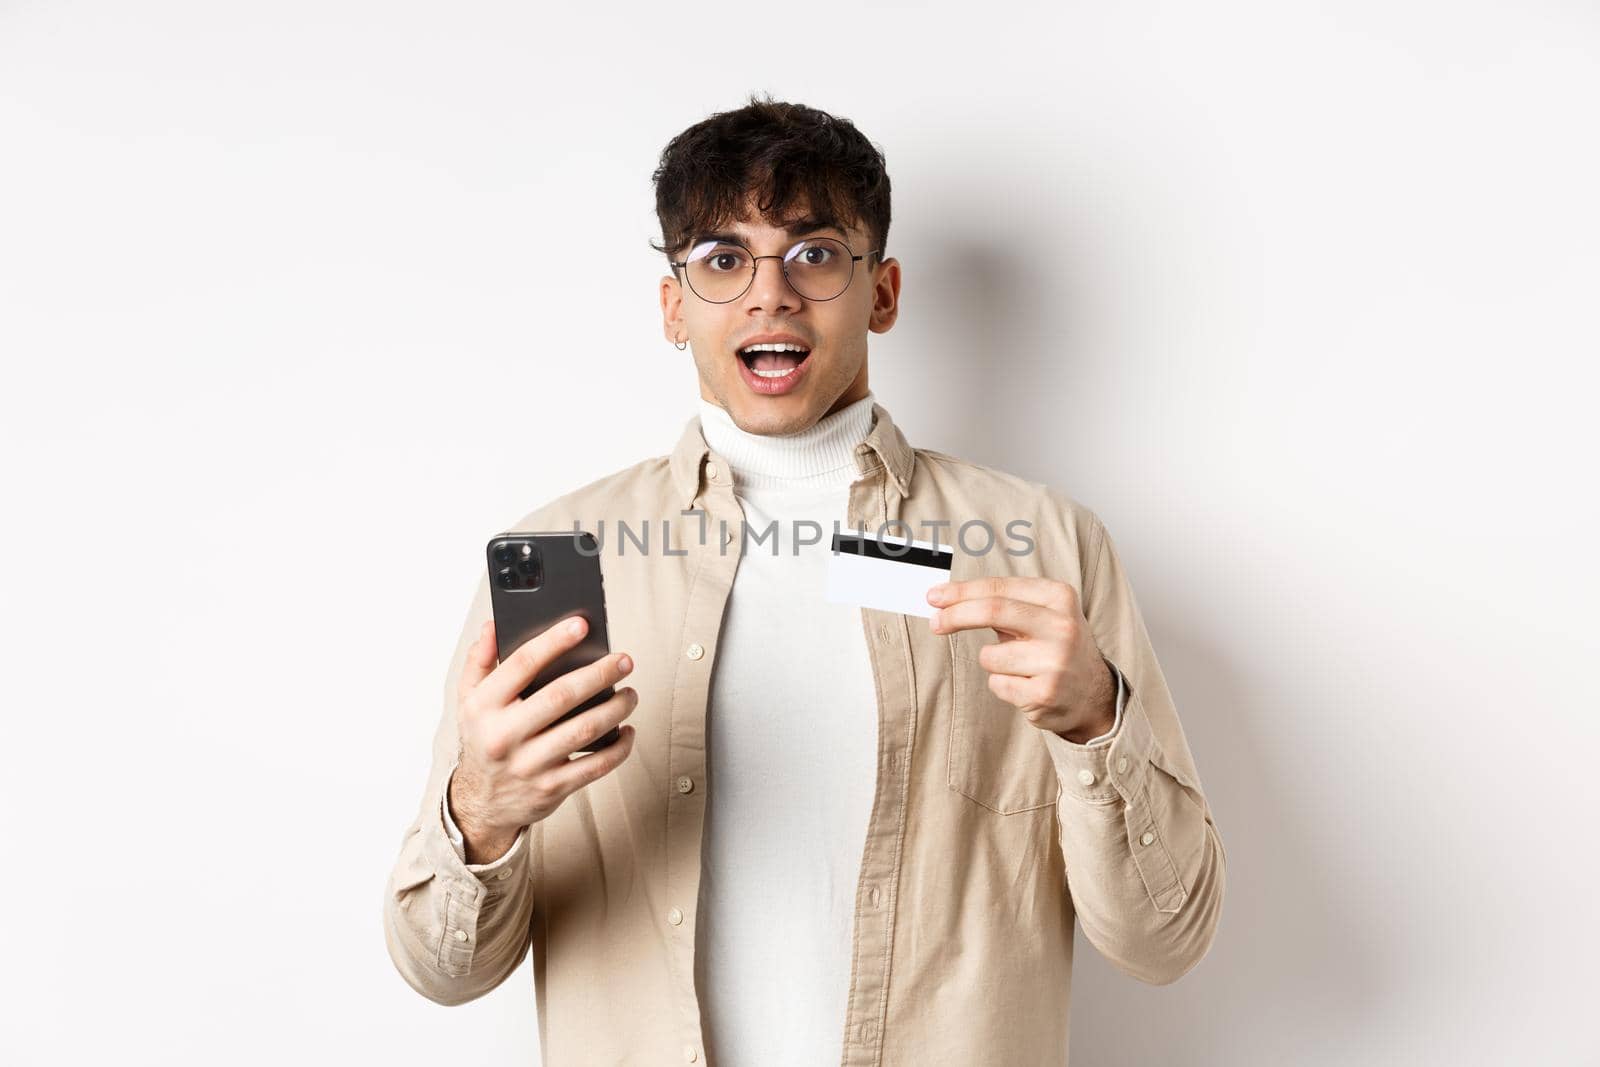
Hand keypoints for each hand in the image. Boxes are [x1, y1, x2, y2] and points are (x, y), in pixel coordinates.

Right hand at [448, 616, 638, 862]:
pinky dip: (618, 748)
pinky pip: (595, 766)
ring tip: (630, 694)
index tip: (581, 624)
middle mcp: (504, 735)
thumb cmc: (483, 739)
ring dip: (615, 708)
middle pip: (561, 696)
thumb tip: (493, 626)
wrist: (481, 802)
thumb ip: (479, 661)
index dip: (553, 641)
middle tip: (624, 660)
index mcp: (484, 707)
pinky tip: (627, 731)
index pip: (521, 665)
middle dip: (598, 674)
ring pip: (584, 730)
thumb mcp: (468, 699)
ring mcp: (529, 764)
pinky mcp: (551, 787)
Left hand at [926, 576, 1115, 743]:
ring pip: (990, 656)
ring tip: (1020, 666)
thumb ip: (1002, 604)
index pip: (998, 589)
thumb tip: (947, 600)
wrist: (1093, 693)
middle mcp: (1062, 626)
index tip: (935, 596)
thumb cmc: (1055, 646)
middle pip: (993, 611)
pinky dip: (1002, 685)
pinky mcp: (1046, 693)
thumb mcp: (1041, 614)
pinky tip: (1027, 685)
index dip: (961, 592)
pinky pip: (997, 684)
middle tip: (935, 622)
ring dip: (993, 662)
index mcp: (1059, 597)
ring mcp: (1056, 661)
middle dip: (956, 615)